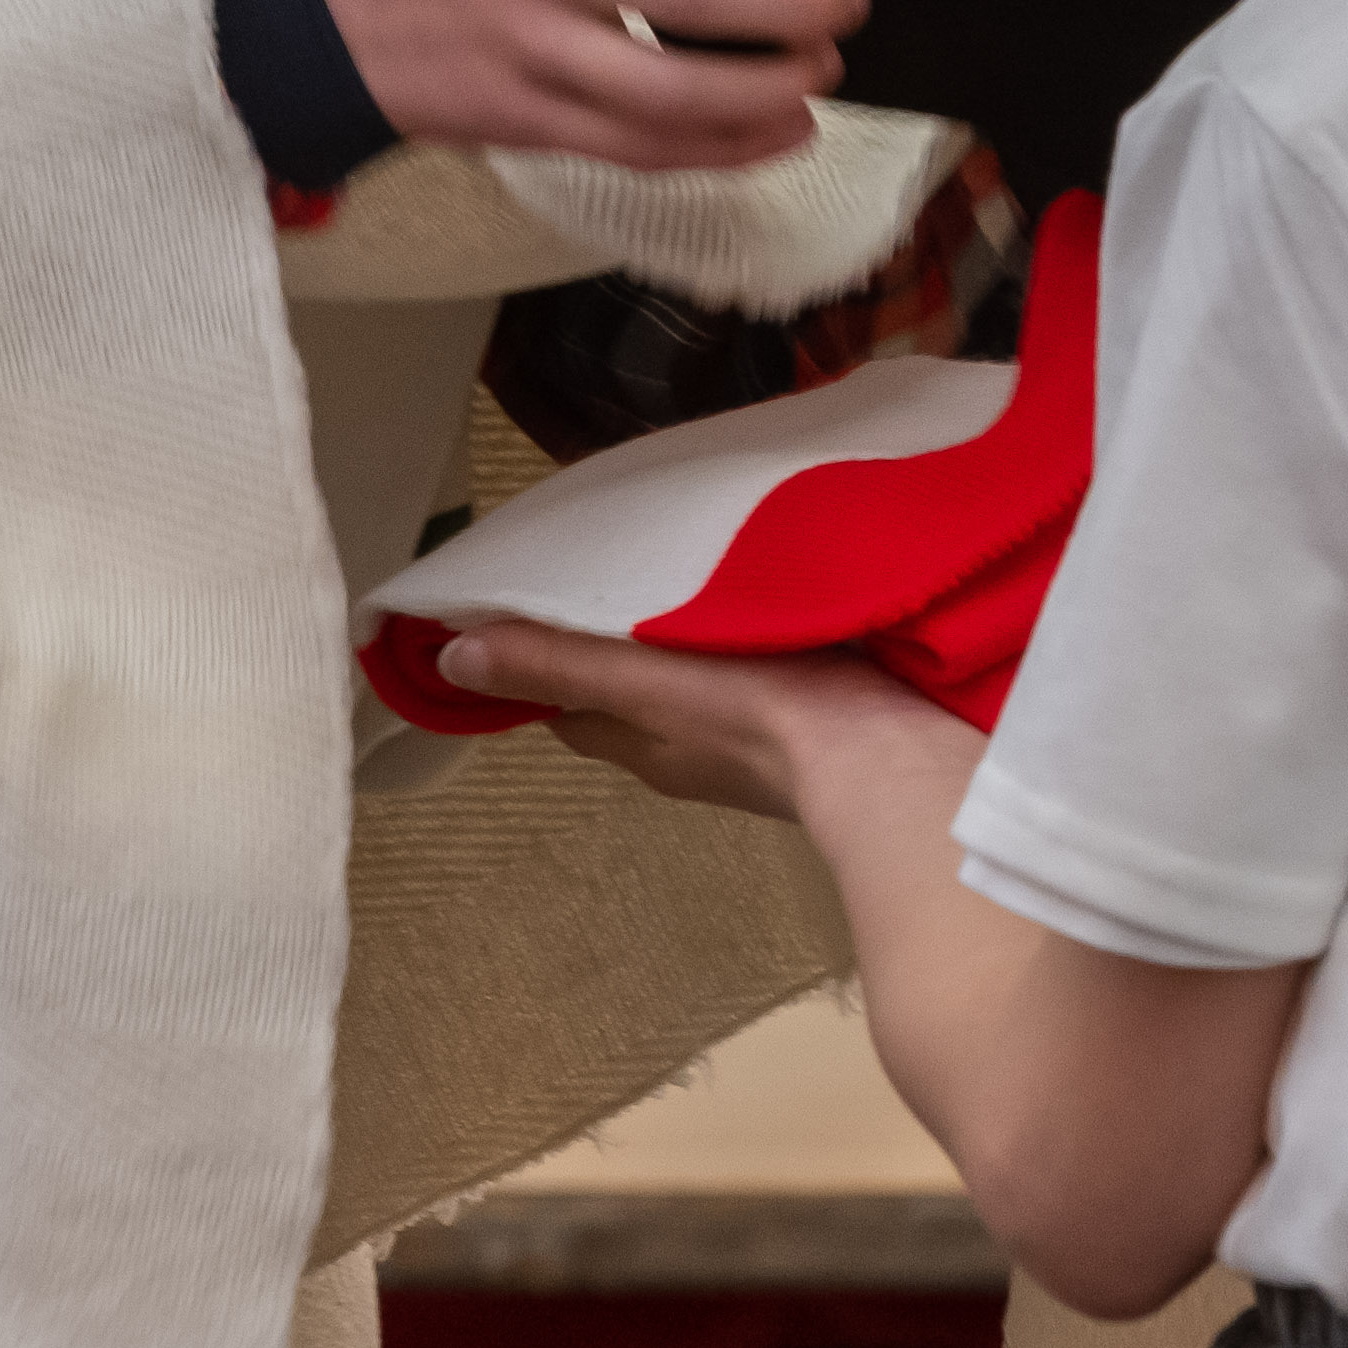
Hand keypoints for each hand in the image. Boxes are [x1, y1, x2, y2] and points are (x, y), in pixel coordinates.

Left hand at [428, 621, 930, 818]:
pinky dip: (744, 656)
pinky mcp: (817, 731)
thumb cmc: (767, 717)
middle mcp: (691, 757)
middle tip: (606, 583)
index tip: (530, 610)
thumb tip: (452, 658)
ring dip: (681, 654)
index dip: (546, 665)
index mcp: (646, 746)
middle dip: (612, 656)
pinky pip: (759, 690)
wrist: (895, 764)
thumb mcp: (645, 681)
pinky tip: (766, 621)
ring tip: (682, 589)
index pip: (572, 707)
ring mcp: (757, 751)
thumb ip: (559, 664)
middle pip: (630, 704)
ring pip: (694, 698)